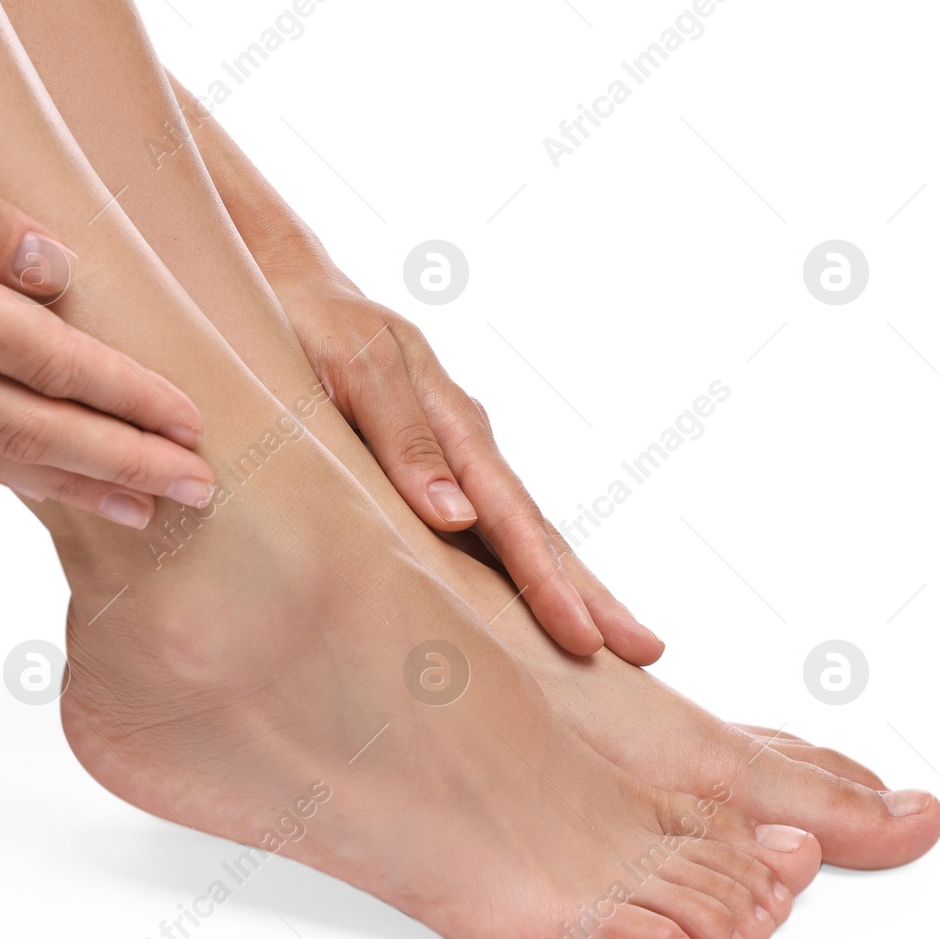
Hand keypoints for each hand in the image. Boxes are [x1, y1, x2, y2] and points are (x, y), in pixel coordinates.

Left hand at [263, 250, 663, 663]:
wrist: (292, 286)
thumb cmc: (312, 328)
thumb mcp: (351, 370)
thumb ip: (402, 438)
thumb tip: (459, 518)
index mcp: (453, 421)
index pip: (511, 517)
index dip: (547, 582)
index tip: (584, 639)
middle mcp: (466, 442)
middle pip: (537, 527)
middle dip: (589, 593)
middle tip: (646, 652)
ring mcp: (454, 454)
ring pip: (519, 528)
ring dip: (567, 583)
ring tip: (616, 641)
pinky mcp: (430, 464)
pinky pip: (486, 521)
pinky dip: (521, 561)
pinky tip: (535, 599)